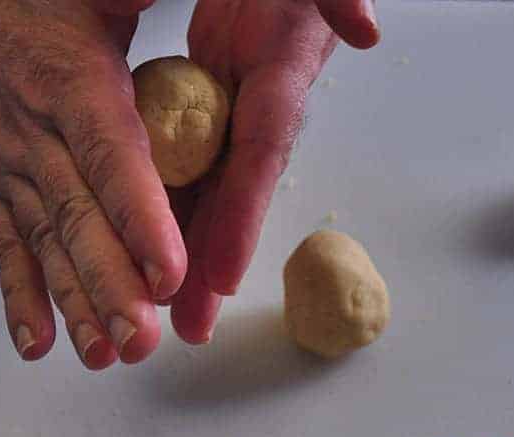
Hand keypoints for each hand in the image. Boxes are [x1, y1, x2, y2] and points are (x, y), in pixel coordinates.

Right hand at [0, 0, 186, 368]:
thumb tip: (186, 1)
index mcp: (73, 83)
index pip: (110, 158)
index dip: (138, 219)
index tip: (168, 275)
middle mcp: (37, 136)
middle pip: (77, 219)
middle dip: (109, 286)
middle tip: (138, 339)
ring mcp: (13, 167)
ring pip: (45, 244)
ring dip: (72, 306)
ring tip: (100, 355)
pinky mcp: (0, 186)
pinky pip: (7, 247)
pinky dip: (21, 297)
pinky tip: (38, 341)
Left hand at [170, 0, 379, 343]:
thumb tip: (367, 31)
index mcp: (278, 81)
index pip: (259, 158)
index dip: (243, 218)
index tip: (224, 278)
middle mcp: (255, 119)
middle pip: (231, 203)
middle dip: (212, 269)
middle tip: (192, 329)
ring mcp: (226, 128)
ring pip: (204, 203)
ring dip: (189, 262)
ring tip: (171, 319)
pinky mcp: (200, 127)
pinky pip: (182, 179)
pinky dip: (167, 223)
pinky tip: (147, 261)